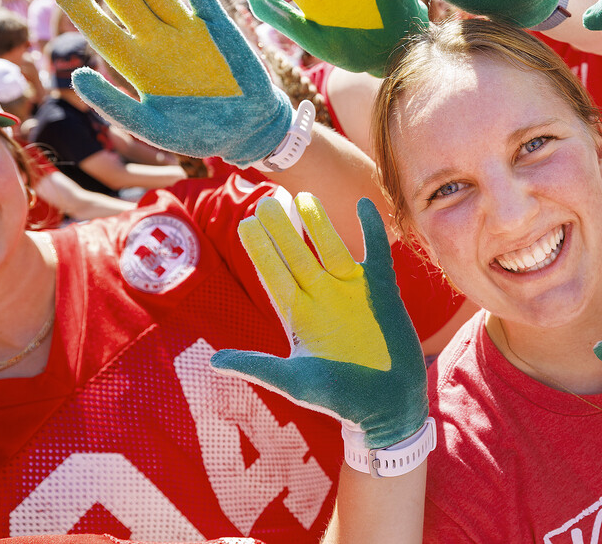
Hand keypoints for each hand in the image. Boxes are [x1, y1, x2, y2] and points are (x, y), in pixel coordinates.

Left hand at [50, 0, 291, 165]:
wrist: (249, 130)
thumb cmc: (200, 134)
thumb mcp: (154, 129)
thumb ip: (116, 107)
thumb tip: (77, 77)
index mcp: (139, 68)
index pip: (103, 30)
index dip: (82, 7)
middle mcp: (159, 45)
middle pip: (126, 3)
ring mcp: (188, 33)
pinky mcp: (219, 28)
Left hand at [212, 195, 427, 449]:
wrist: (387, 405)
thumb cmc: (339, 398)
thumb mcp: (294, 382)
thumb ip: (257, 366)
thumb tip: (213, 361)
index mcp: (298, 316)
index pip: (274, 275)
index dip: (260, 250)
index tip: (245, 223)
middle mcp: (322, 297)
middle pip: (298, 255)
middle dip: (282, 230)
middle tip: (266, 200)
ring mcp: (352, 291)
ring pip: (332, 248)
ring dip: (319, 224)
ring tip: (305, 197)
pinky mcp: (382, 291)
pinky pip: (376, 253)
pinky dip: (372, 229)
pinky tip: (364, 205)